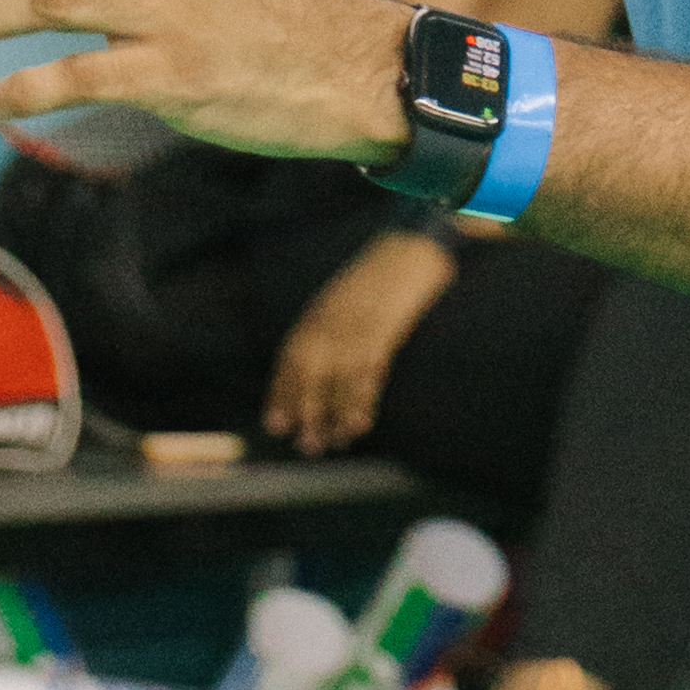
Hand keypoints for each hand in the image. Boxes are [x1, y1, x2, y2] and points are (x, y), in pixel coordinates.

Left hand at [263, 228, 456, 449]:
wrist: (414, 244)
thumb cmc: (384, 277)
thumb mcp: (348, 299)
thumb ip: (332, 329)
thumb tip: (322, 371)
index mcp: (319, 312)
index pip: (291, 358)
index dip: (282, 393)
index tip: (275, 425)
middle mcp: (330, 317)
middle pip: (309, 370)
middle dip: (305, 410)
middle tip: (306, 445)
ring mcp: (355, 322)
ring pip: (337, 377)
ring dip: (333, 413)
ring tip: (333, 443)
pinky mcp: (382, 326)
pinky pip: (367, 370)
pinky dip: (360, 399)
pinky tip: (359, 423)